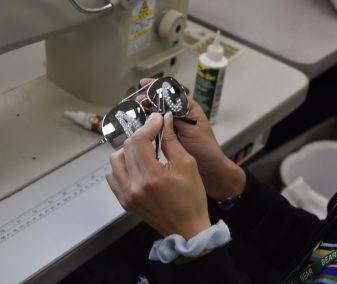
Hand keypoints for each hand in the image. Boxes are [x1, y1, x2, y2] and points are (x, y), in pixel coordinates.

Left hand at [106, 112, 210, 238]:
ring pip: (115, 160)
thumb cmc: (191, 198)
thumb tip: (164, 120)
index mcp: (152, 176)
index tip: (157, 119)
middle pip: (127, 147)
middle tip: (154, 131)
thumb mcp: (188, 165)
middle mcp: (134, 186)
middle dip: (141, 134)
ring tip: (143, 150)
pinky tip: (135, 165)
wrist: (187, 228)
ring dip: (128, 149)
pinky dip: (121, 165)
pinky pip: (113, 176)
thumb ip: (172, 141)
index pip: (139, 140)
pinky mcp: (124, 201)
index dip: (148, 125)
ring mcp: (126, 195)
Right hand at [138, 78, 245, 200]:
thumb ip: (177, 120)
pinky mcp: (170, 138)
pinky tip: (140, 128)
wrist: (211, 168)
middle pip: (161, 103)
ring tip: (136, 114)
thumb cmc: (207, 148)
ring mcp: (174, 127)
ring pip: (157, 116)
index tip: (144, 84)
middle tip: (137, 103)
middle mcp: (180, 116)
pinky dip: (148, 127)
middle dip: (148, 101)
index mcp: (188, 109)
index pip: (171, 92)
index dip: (157, 87)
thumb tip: (160, 112)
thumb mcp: (191, 130)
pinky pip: (156, 129)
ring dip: (147, 114)